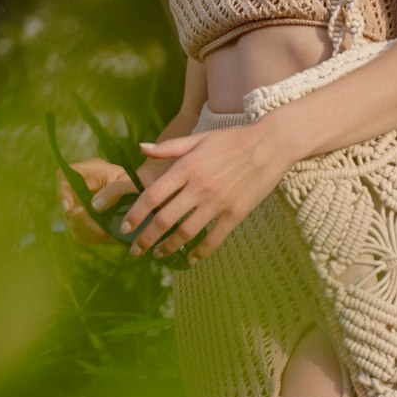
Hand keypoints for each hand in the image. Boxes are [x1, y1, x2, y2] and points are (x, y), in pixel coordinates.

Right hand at [58, 158, 128, 246]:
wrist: (140, 193)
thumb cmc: (135, 180)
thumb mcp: (128, 181)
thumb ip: (114, 189)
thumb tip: (94, 206)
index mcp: (88, 171)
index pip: (63, 177)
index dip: (63, 192)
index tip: (69, 209)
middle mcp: (78, 189)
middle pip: (67, 207)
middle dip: (81, 221)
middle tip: (99, 230)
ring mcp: (78, 205)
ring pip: (72, 223)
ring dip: (89, 231)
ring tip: (108, 235)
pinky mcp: (83, 221)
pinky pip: (80, 234)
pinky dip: (93, 237)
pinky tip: (108, 236)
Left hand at [120, 120, 286, 263]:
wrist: (271, 144)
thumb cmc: (233, 139)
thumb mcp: (199, 138)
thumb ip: (169, 147)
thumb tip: (141, 148)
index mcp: (187, 167)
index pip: (153, 196)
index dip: (136, 214)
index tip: (125, 228)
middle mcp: (198, 187)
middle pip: (165, 219)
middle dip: (146, 238)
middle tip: (136, 250)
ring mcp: (218, 202)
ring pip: (186, 232)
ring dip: (168, 247)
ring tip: (159, 254)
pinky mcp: (235, 214)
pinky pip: (213, 239)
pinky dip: (199, 252)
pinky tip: (190, 259)